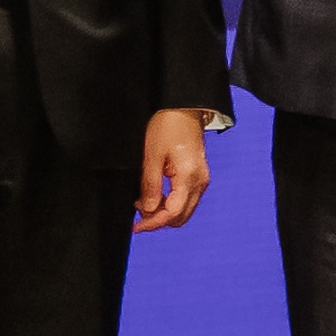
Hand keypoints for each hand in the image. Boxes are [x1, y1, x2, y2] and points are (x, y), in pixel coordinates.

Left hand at [135, 111, 211, 231]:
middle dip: (158, 220)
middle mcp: (199, 182)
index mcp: (189, 177)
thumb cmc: (168, 126)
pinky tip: (154, 195)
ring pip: (183, 210)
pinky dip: (169, 203)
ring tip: (142, 201)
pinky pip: (184, 199)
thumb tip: (147, 210)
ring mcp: (200, 180)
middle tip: (136, 215)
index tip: (135, 226)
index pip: (172, 213)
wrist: (184, 109)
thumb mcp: (152, 156)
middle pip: (180, 217)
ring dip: (163, 212)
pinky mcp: (197, 176)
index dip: (152, 223)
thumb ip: (150, 185)